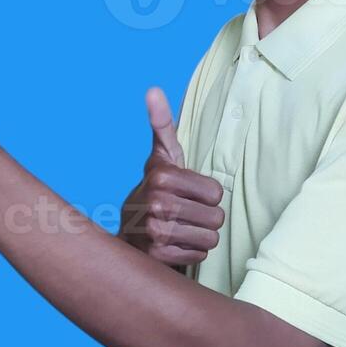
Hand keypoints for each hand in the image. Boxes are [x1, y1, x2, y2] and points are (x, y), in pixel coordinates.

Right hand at [117, 87, 224, 269]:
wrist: (128, 232)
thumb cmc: (156, 190)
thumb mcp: (161, 156)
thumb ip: (162, 123)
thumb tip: (153, 89)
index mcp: (162, 176)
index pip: (216, 193)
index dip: (207, 195)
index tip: (188, 193)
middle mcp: (156, 203)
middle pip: (217, 217)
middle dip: (206, 217)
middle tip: (185, 213)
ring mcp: (156, 232)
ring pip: (210, 238)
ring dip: (200, 235)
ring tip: (181, 228)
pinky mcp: (158, 257)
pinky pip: (199, 255)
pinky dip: (191, 251)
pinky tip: (175, 243)